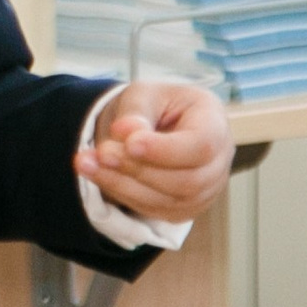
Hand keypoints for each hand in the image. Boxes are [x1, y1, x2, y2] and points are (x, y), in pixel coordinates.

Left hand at [73, 80, 231, 224]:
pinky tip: (99, 175)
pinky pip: (154, 210)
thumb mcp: (144, 95)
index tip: (130, 144)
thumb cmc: (155, 106)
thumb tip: (127, 133)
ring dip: (123, 184)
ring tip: (88, 163)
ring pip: (168, 200)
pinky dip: (123, 194)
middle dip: (139, 169)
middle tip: (101, 152)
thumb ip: (136, 113)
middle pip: (186, 180)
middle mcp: (218, 160)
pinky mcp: (185, 208)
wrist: (152, 126)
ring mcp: (206, 189)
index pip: (201, 145)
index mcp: (214, 121)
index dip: (165, 150)